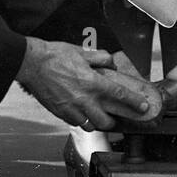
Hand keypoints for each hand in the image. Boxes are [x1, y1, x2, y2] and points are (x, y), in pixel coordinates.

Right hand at [15, 37, 162, 128]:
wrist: (31, 64)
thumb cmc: (55, 56)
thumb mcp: (82, 51)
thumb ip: (100, 58)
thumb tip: (110, 63)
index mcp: (92, 82)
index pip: (120, 96)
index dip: (135, 103)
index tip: (144, 107)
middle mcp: (84, 99)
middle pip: (106, 120)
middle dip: (114, 120)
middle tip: (115, 115)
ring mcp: (71, 109)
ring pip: (91, 125)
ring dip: (97, 122)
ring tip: (97, 114)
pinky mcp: (60, 113)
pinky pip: (76, 122)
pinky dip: (81, 120)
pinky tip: (81, 112)